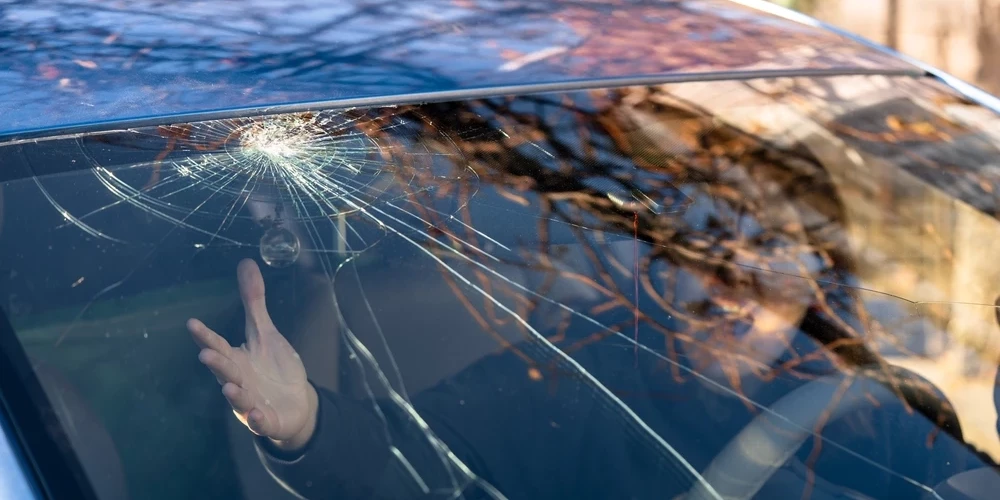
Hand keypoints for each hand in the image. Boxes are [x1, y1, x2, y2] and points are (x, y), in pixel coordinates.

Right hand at [188, 259, 318, 450]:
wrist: (294, 403)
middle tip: (206, 353)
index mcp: (236, 359)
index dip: (206, 335)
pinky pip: (262, 422)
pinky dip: (258, 419)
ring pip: (240, 398)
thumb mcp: (265, 333)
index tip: (192, 323)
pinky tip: (257, 415)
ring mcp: (251, 402)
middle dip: (216, 363)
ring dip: (235, 393)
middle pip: (225, 371)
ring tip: (229, 386)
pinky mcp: (268, 420)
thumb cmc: (272, 367)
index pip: (218, 344)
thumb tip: (246, 263)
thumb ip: (253, 302)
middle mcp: (239, 380)